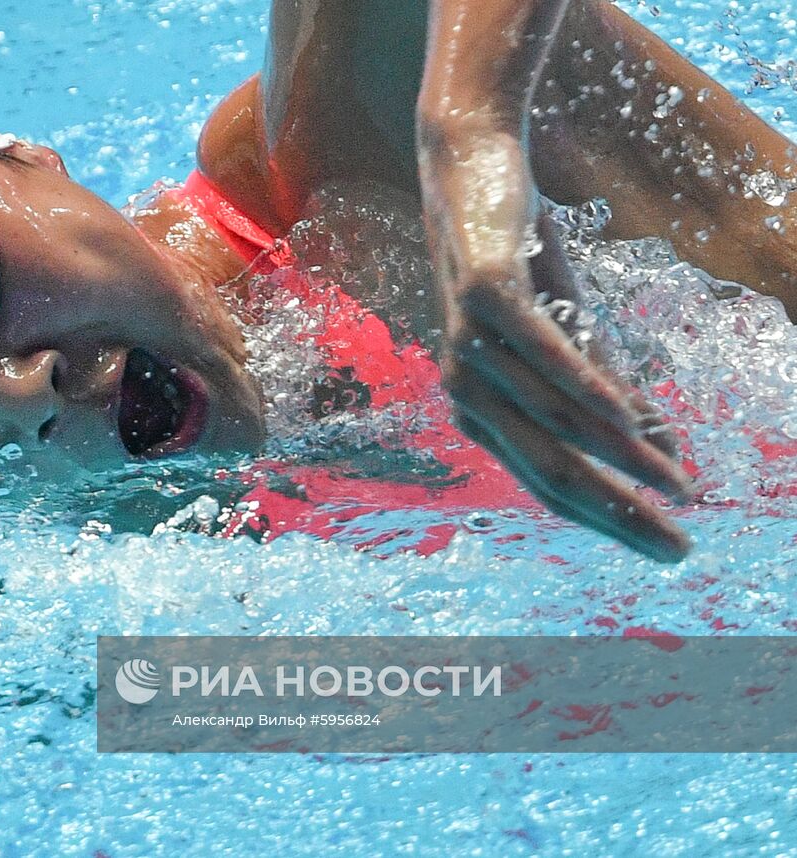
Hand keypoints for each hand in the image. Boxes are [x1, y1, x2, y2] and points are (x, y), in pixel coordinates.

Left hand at [418, 127, 695, 561]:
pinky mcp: (482, 294)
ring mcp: (468, 343)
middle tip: (680, 550)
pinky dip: (584, 384)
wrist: (472, 165)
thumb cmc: (520, 255)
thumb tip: (658, 452)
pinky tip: (627, 419)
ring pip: (551, 418)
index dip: (609, 519)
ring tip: (677, 485)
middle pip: (549, 468)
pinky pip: (540, 351)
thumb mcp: (571, 328)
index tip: (669, 549)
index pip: (549, 482)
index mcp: (483, 408)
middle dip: (618, 513)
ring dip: (619, 458)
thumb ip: (605, 390)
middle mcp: (467, 389)